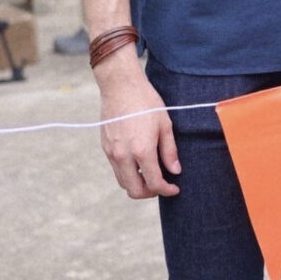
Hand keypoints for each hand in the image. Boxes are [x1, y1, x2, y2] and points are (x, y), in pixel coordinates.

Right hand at [94, 49, 180, 198]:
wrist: (121, 86)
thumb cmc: (146, 102)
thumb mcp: (164, 124)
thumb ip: (169, 151)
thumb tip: (175, 171)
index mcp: (141, 151)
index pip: (154, 183)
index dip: (166, 190)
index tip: (174, 188)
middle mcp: (123, 157)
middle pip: (134, 190)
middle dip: (150, 193)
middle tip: (162, 185)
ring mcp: (111, 154)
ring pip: (123, 182)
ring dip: (137, 184)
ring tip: (151, 174)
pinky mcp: (105, 148)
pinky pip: (116, 169)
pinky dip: (128, 172)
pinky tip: (138, 161)